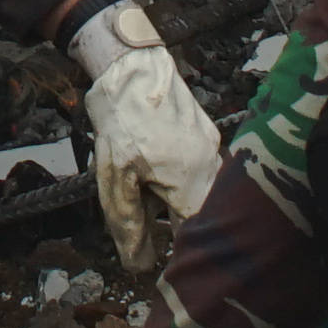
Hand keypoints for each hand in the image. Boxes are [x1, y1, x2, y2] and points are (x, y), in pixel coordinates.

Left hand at [70, 0, 224, 268]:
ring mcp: (213, 145)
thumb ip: (128, 223)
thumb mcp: (114, 175)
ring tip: (151, 199)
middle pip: (208, 214)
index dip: (187, 254)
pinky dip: (183, 180)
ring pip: (206, 190)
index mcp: (190, 178)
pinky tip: (158, 173)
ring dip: (182, 204)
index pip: (200, 233)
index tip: (170, 265)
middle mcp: (211, 163)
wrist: (132, 62)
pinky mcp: (207, 132)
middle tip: (158, 236)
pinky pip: (202, 168)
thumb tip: (138, 265)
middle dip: (186, 231)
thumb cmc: (121, 117)